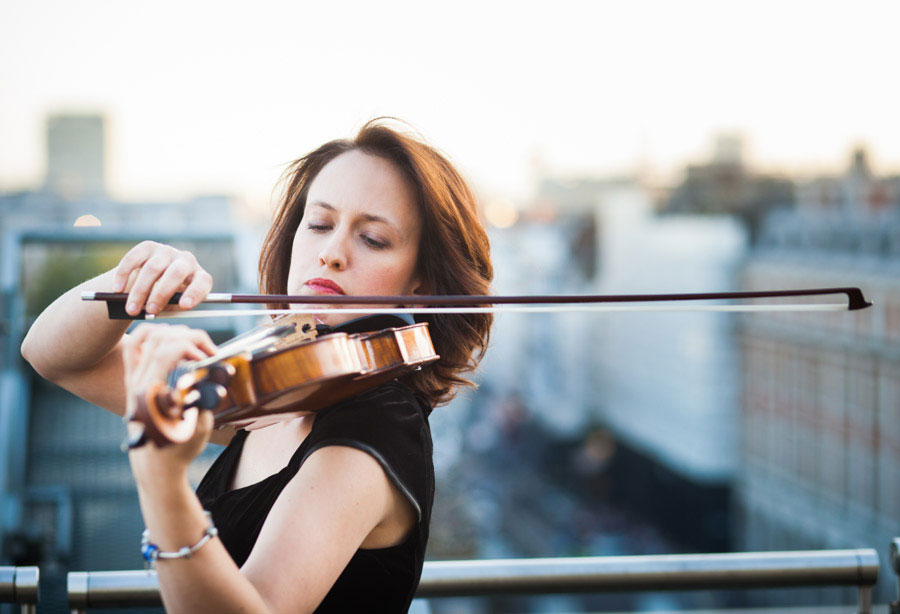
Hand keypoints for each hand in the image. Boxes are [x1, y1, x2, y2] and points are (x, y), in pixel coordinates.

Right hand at [113, 241, 213, 315]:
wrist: (153, 282)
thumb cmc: (167, 298)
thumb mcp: (173, 305)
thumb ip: (166, 308)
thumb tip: (150, 311)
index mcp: (199, 276)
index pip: (203, 281)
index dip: (195, 292)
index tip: (184, 306)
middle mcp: (186, 260)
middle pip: (175, 273)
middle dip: (161, 294)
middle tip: (149, 310)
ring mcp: (167, 251)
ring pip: (153, 269)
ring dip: (140, 291)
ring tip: (131, 309)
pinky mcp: (148, 247)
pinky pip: (134, 258)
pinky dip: (124, 275)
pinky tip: (117, 289)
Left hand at [124, 323, 217, 480]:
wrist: (155, 463)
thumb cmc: (178, 448)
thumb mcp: (196, 429)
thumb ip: (204, 403)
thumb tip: (216, 381)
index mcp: (150, 395)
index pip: (164, 353)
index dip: (190, 346)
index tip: (208, 356)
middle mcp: (137, 383)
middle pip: (158, 339)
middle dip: (188, 337)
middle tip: (208, 351)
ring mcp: (133, 379)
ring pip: (146, 337)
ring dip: (175, 333)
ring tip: (195, 346)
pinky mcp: (134, 378)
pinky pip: (136, 345)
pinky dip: (154, 334)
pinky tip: (173, 339)